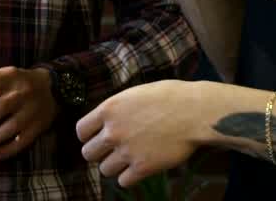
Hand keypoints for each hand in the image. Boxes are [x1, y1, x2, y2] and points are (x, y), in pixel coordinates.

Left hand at [0, 67, 55, 160]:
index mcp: (11, 76)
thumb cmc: (19, 83)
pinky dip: (9, 149)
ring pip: (12, 126)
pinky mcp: (39, 125)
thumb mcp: (7, 76)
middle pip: (1, 106)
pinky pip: (24, 140)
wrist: (54, 88)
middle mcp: (23, 92)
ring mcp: (32, 110)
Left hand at [76, 80, 202, 187]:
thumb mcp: (135, 93)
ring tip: (129, 158)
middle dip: (99, 152)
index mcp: (109, 109)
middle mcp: (113, 131)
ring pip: (104, 170)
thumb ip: (117, 109)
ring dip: (114, 166)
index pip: (81, 130)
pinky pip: (123, 181)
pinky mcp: (142, 167)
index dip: (88, 136)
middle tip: (113, 150)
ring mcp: (127, 151)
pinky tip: (139, 167)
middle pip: (88, 153)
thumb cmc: (170, 97)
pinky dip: (129, 177)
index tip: (97, 137)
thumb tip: (107, 121)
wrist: (195, 112)